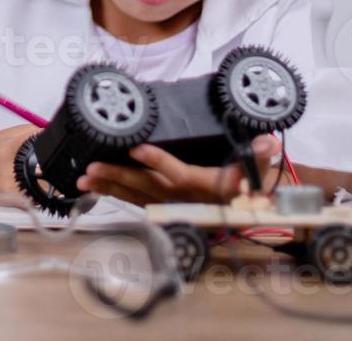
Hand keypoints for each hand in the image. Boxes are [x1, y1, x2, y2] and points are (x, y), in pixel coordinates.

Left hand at [75, 134, 281, 204]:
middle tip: (92, 168)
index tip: (137, 148)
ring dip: (110, 187)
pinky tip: (96, 187)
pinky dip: (115, 194)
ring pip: (136, 196)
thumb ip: (260, 155)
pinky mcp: (165, 207)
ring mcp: (172, 205)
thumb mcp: (259, 169)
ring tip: (84, 179)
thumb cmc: (249, 184)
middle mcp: (184, 198)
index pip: (179, 173)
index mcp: (204, 186)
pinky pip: (136, 202)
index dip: (158, 161)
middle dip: (118, 177)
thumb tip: (267, 141)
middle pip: (146, 187)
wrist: (249, 210)